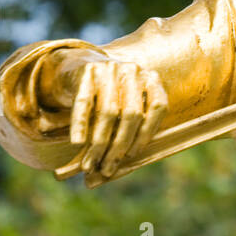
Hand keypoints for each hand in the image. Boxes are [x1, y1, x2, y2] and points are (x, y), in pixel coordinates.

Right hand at [42, 51, 168, 182]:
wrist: (79, 67)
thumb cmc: (109, 96)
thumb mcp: (127, 104)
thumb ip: (133, 127)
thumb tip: (125, 163)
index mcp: (151, 78)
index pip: (157, 108)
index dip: (146, 134)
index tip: (131, 156)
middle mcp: (133, 71)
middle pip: (131, 114)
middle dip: (119, 146)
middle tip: (106, 169)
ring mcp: (111, 68)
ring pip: (108, 111)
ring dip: (99, 142)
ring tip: (90, 164)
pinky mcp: (88, 71)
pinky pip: (84, 102)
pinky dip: (81, 125)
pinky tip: (77, 143)